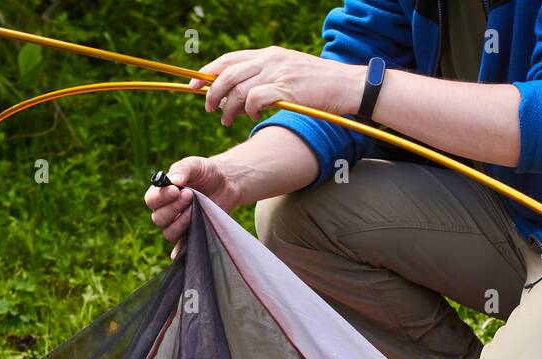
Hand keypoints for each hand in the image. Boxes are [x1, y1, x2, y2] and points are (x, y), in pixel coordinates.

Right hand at [143, 156, 239, 257]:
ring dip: (181, 222)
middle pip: (158, 218)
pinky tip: (180, 252)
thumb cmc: (206, 173)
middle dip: (174, 208)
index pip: (151, 200)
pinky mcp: (191, 234)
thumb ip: (183, 168)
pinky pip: (181, 247)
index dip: (161, 197)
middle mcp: (167, 211)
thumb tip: (173, 179)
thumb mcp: (196, 165)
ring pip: (169, 232)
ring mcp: (178, 224)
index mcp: (163, 194)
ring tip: (195, 209)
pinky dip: (179, 251)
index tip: (176, 190)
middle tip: (190, 195)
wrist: (226, 184)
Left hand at [191, 47, 364, 125]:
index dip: (207, 72)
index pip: (229, 60)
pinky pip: (254, 100)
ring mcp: (277, 74)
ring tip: (227, 120)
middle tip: (208, 108)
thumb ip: (267, 77)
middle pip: (227, 74)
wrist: (347, 85)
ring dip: (227, 108)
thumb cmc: (320, 85)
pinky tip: (252, 118)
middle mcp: (269, 60)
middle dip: (211, 93)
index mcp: (269, 54)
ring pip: (237, 89)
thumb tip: (242, 92)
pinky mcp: (285, 90)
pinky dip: (247, 111)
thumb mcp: (290, 72)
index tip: (194, 85)